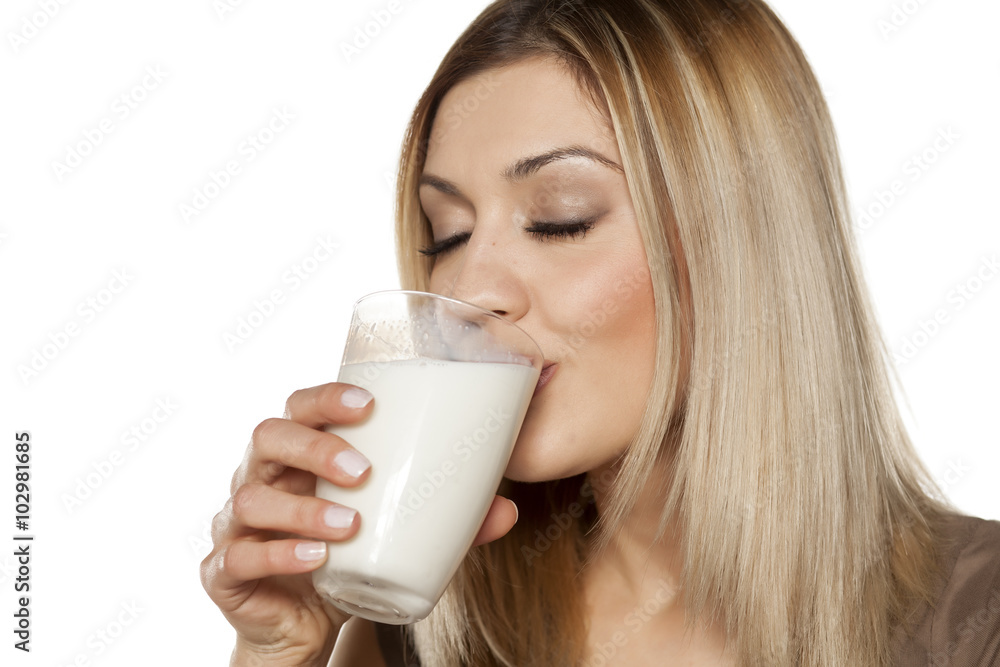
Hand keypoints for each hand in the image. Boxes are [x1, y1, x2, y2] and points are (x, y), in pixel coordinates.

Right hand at [200, 382, 518, 664]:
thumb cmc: (346, 557)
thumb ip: (446, 520)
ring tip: (350, 525)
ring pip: (251, 499)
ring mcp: (236, 524)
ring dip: (303, 510)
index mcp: (298, 456)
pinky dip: (279, 555)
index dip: (326, 398)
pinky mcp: (224, 571)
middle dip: (314, 448)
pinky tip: (317, 558)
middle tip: (362, 470)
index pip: (300, 406)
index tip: (368, 403)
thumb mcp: (394, 533)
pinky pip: (238, 557)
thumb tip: (507, 510)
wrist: (302, 624)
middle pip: (267, 438)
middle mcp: (260, 478)